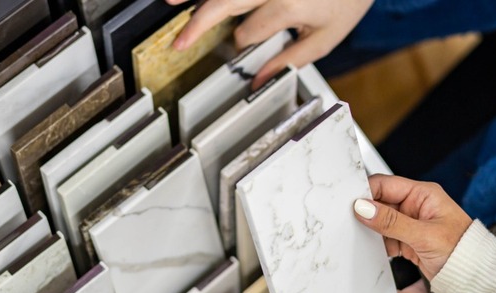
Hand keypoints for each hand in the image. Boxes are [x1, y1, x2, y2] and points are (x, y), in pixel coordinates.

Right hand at [166, 0, 374, 87]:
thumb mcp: (325, 39)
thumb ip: (289, 61)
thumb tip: (258, 81)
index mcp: (288, 5)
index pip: (248, 32)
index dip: (244, 42)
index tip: (246, 43)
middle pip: (223, 3)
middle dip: (198, 24)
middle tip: (179, 44)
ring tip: (170, 3)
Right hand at [353, 174, 472, 280]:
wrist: (475, 277)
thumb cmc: (463, 252)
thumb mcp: (423, 235)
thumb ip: (391, 221)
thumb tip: (364, 208)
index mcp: (423, 194)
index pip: (386, 184)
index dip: (367, 192)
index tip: (351, 204)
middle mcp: (416, 205)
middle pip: (380, 202)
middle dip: (368, 212)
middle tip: (354, 222)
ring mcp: (411, 222)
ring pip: (381, 220)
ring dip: (373, 230)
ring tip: (370, 238)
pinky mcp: (408, 239)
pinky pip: (385, 236)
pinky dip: (379, 243)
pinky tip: (380, 249)